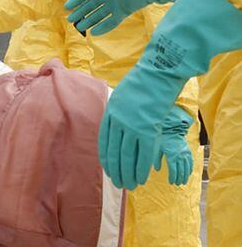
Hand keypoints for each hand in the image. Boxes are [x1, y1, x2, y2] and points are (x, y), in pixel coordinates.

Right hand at [66, 0, 183, 35]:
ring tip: (81, 27)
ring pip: (98, 15)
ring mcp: (114, 5)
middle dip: (80, 13)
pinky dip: (103, 27)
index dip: (76, 0)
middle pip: (90, 6)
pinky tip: (94, 32)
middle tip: (71, 20)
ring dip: (89, 21)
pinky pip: (111, 22)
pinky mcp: (123, 13)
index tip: (67, 7)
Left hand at [98, 58, 183, 189]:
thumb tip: (118, 126)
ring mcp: (132, 126)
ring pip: (127, 156)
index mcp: (110, 112)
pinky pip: (144, 154)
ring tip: (130, 186)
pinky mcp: (148, 130)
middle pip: (114, 151)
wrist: (157, 74)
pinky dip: (142, 168)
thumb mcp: (122, 96)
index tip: (108, 170)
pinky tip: (142, 178)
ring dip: (128, 173)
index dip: (106, 158)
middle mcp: (118, 121)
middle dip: (116, 170)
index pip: (104, 141)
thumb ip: (119, 112)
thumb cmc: (143, 83)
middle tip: (119, 183)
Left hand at [155, 107, 193, 185]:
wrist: (171, 126)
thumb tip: (156, 169)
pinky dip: (190, 168)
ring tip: (183, 181)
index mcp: (172, 154)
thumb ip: (155, 158)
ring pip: (187, 166)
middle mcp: (180, 154)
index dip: (173, 177)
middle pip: (182, 169)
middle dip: (180, 178)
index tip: (171, 182)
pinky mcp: (187, 150)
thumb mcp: (156, 146)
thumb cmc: (161, 136)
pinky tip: (188, 172)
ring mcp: (185, 152)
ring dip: (185, 175)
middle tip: (177, 184)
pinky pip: (191, 161)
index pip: (174, 169)